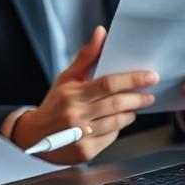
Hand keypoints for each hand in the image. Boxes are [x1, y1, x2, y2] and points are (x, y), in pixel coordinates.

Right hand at [12, 26, 158, 163]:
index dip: (132, 79)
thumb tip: (101, 33)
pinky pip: (112, 137)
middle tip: (149, 94)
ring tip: (133, 107)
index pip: (108, 84)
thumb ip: (86, 56)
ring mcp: (81, 135)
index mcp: (72, 93)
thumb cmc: (55, 103)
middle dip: (138, 98)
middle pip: (116, 104)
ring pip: (117, 122)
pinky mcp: (86, 151)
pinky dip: (118, 128)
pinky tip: (116, 121)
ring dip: (130, 113)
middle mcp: (76, 114)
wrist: (35, 135)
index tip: (150, 76)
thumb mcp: (67, 78)